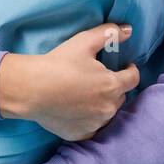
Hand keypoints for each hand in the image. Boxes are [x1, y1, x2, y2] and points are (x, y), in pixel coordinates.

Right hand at [0, 23, 139, 139]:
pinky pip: (93, 126)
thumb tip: (128, 29)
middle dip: (115, 87)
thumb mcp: (84, 42)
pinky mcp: (81, 134)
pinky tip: (79, 110)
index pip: (133, 78)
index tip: (126, 67)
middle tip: (100, 79)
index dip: (131, 70)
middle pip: (121, 96)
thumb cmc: (58, 64)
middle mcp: (108, 107)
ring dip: (104, 104)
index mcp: (112, 85)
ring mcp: (95, 123)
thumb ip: (109, 33)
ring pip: (108, 112)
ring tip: (89, 95)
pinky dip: (90, 119)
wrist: (30, 90)